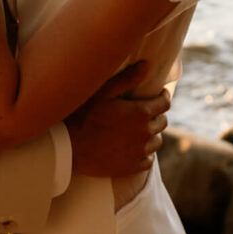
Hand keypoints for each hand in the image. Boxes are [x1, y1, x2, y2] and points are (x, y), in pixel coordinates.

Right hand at [66, 61, 169, 177]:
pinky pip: (148, 160)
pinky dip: (146, 153)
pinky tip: (136, 148)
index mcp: (140, 113)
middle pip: (162, 122)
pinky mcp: (130, 167)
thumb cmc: (83, 114)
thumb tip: (147, 66)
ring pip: (157, 142)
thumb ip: (127, 79)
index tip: (160, 94)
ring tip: (141, 129)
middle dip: (157, 114)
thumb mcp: (103, 91)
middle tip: (147, 110)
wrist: (68, 146)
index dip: (163, 97)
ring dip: (152, 134)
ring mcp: (138, 152)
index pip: (164, 104)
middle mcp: (144, 133)